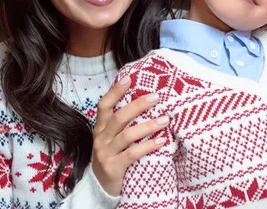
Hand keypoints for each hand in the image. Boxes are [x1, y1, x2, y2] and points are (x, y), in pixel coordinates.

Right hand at [92, 76, 168, 195]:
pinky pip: (132, 154)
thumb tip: (146, 98)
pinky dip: (148, 146)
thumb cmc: (113, 155)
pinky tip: (161, 141)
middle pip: (118, 118)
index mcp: (101, 127)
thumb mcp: (113, 137)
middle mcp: (101, 138)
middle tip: (156, 97)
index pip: (104, 105)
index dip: (115, 91)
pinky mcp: (113, 168)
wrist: (101, 187)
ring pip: (127, 135)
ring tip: (165, 120)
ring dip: (148, 126)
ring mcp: (106, 153)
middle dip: (138, 105)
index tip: (129, 79)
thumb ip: (124, 121)